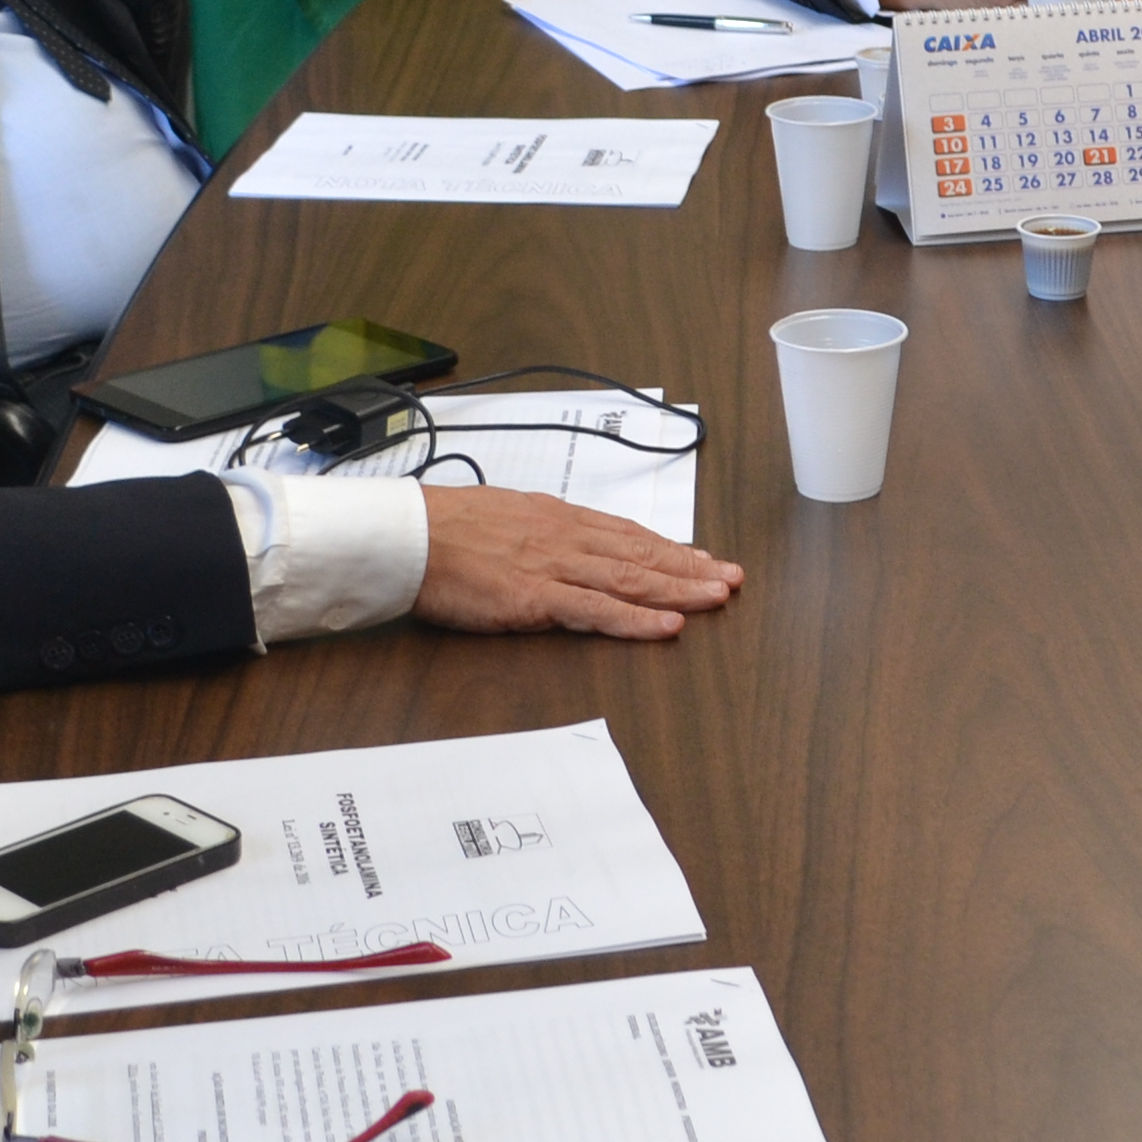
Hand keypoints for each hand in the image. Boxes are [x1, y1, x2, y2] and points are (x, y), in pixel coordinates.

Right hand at [412, 487, 743, 641]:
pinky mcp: (538, 598)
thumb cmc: (447, 527)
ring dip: (680, 589)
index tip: (702, 557)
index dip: (670, 548)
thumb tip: (557, 537)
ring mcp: (556, 567)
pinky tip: (668, 626)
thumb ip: (538, 529)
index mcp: (558, 518)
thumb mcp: (504, 515)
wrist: (410, 536)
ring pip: (632, 580)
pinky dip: (637, 620)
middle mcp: (567, 538)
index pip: (628, 534)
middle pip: (642, 555)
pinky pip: (598, 611)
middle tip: (731, 578)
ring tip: (717, 597)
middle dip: (691, 567)